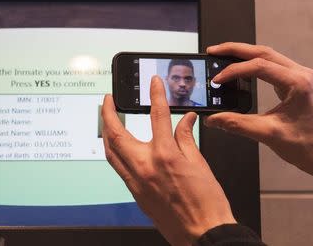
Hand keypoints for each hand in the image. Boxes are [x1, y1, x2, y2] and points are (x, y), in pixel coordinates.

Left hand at [101, 76, 235, 245]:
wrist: (203, 234)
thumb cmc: (206, 203)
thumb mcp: (200, 163)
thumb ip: (186, 138)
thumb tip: (186, 120)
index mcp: (165, 156)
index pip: (157, 115)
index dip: (155, 94)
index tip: (153, 83)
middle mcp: (145, 167)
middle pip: (116, 133)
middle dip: (107, 112)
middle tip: (107, 100)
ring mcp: (136, 181)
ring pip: (110, 152)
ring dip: (106, 133)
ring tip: (107, 120)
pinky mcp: (135, 193)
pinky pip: (118, 168)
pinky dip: (115, 153)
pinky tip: (119, 148)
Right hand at [205, 42, 312, 180]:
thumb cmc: (304, 144)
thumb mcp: (266, 134)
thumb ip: (236, 124)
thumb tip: (213, 119)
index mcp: (297, 83)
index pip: (259, 67)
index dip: (234, 71)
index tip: (217, 80)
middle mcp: (300, 74)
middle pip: (262, 52)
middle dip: (234, 50)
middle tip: (213, 51)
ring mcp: (299, 75)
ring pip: (266, 54)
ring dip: (242, 53)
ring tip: (221, 55)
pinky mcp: (294, 80)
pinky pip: (270, 63)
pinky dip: (251, 62)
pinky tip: (238, 66)